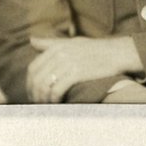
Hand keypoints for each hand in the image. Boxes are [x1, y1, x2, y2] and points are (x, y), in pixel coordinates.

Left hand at [27, 36, 142, 102]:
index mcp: (57, 47)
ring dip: (43, 99)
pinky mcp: (77, 72)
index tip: (33, 93)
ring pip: (45, 86)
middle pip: (37, 78)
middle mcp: (60, 53)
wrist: (116, 53)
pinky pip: (57, 90)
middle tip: (38, 103)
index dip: (30, 84)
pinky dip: (54, 99)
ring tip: (47, 105)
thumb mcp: (71, 42)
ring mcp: (68, 62)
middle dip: (34, 94)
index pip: (33, 68)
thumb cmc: (94, 49)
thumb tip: (31, 40)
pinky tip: (57, 103)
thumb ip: (50, 43)